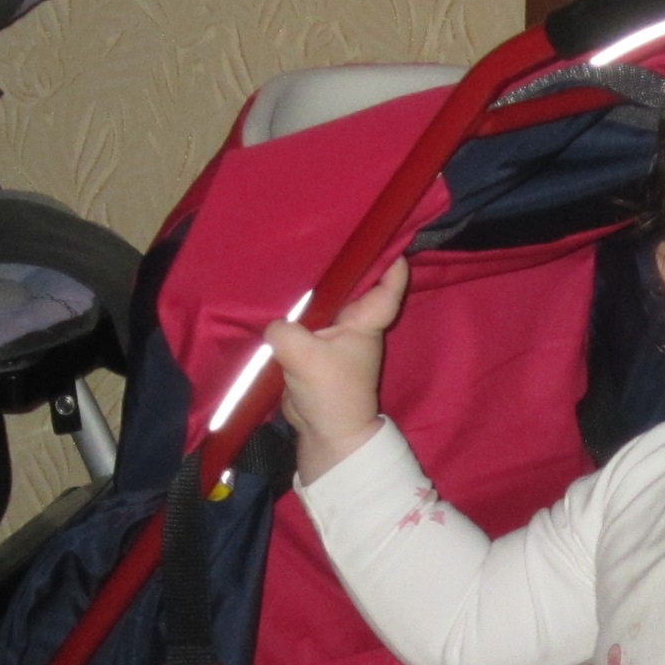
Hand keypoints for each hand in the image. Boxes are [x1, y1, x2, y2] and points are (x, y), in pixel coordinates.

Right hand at [267, 258, 407, 482]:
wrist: (324, 433)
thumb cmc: (331, 394)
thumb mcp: (304, 357)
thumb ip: (284, 331)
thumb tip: (274, 324)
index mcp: (365, 321)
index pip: (387, 286)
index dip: (391, 260)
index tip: (386, 236)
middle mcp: (352, 324)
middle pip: (351, 284)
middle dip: (340, 262)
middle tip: (321, 231)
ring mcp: (331, 336)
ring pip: (323, 301)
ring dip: (310, 288)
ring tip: (292, 256)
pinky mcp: (311, 348)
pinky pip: (304, 320)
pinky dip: (293, 310)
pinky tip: (276, 293)